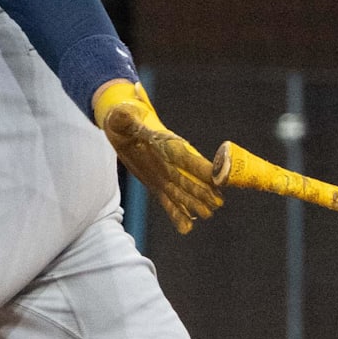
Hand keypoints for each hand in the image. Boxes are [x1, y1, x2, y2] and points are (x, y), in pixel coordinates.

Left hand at [92, 80, 222, 233]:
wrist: (120, 124)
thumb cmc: (122, 117)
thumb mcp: (122, 116)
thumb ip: (127, 118)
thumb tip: (126, 111)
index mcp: (165, 144)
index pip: (186, 157)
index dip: (200, 168)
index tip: (216, 176)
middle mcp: (169, 161)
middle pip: (189, 178)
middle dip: (202, 190)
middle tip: (217, 203)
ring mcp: (163, 174)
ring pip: (181, 191)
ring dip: (193, 203)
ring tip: (206, 216)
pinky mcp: (155, 183)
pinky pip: (167, 201)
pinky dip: (176, 214)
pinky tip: (186, 227)